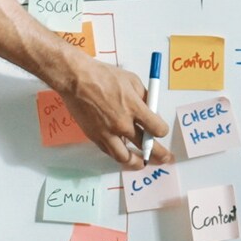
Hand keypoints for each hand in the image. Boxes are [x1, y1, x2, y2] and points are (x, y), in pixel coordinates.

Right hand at [53, 58, 170, 169]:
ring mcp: (107, 133)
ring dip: (136, 162)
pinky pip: (109, 152)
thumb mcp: (132, 80)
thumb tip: (152, 110)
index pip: (157, 129)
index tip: (161, 131)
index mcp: (134, 108)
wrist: (76, 79)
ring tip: (142, 164)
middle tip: (165, 158)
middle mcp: (122, 124)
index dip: (162, 131)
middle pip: (145, 146)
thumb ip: (144, 97)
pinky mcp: (94, 136)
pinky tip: (123, 154)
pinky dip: (118, 154)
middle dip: (158, 154)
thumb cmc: (103, 76)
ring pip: (125, 157)